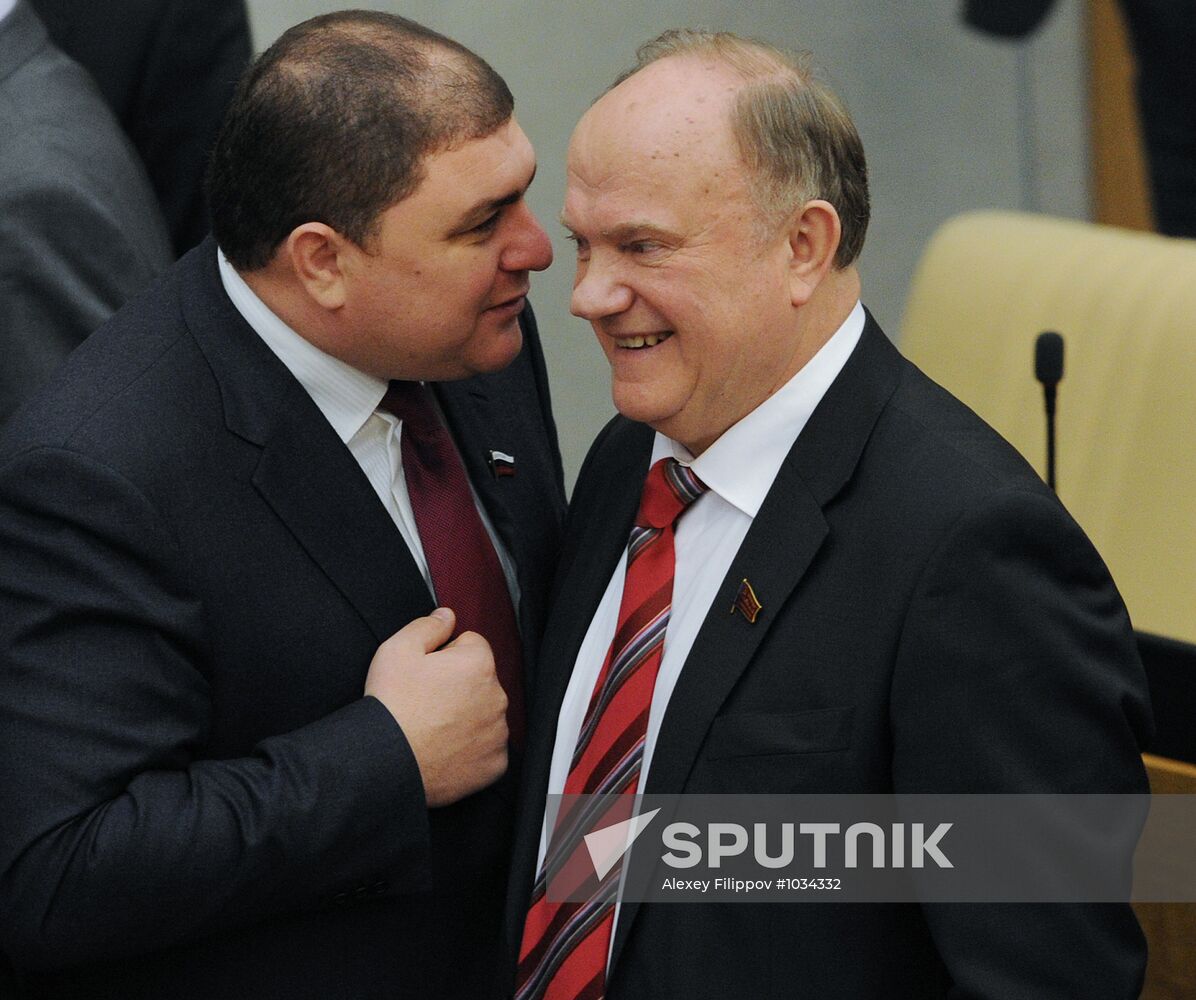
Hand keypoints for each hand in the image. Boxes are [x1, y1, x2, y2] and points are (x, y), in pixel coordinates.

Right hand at [364, 608, 508, 806]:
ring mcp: (498, 733)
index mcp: (479, 664)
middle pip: (480, 680)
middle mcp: (497, 697)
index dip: (445, 655)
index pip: (471, 645)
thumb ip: (428, 625)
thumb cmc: (392, 706)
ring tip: (433, 727)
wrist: (386, 762)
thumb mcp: (398, 649)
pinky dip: (470, 749)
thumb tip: (448, 615)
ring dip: (467, 716)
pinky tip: (445, 749)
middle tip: (426, 702)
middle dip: (459, 685)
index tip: (427, 674)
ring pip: (485, 713)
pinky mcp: (495, 764)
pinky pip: (487, 748)